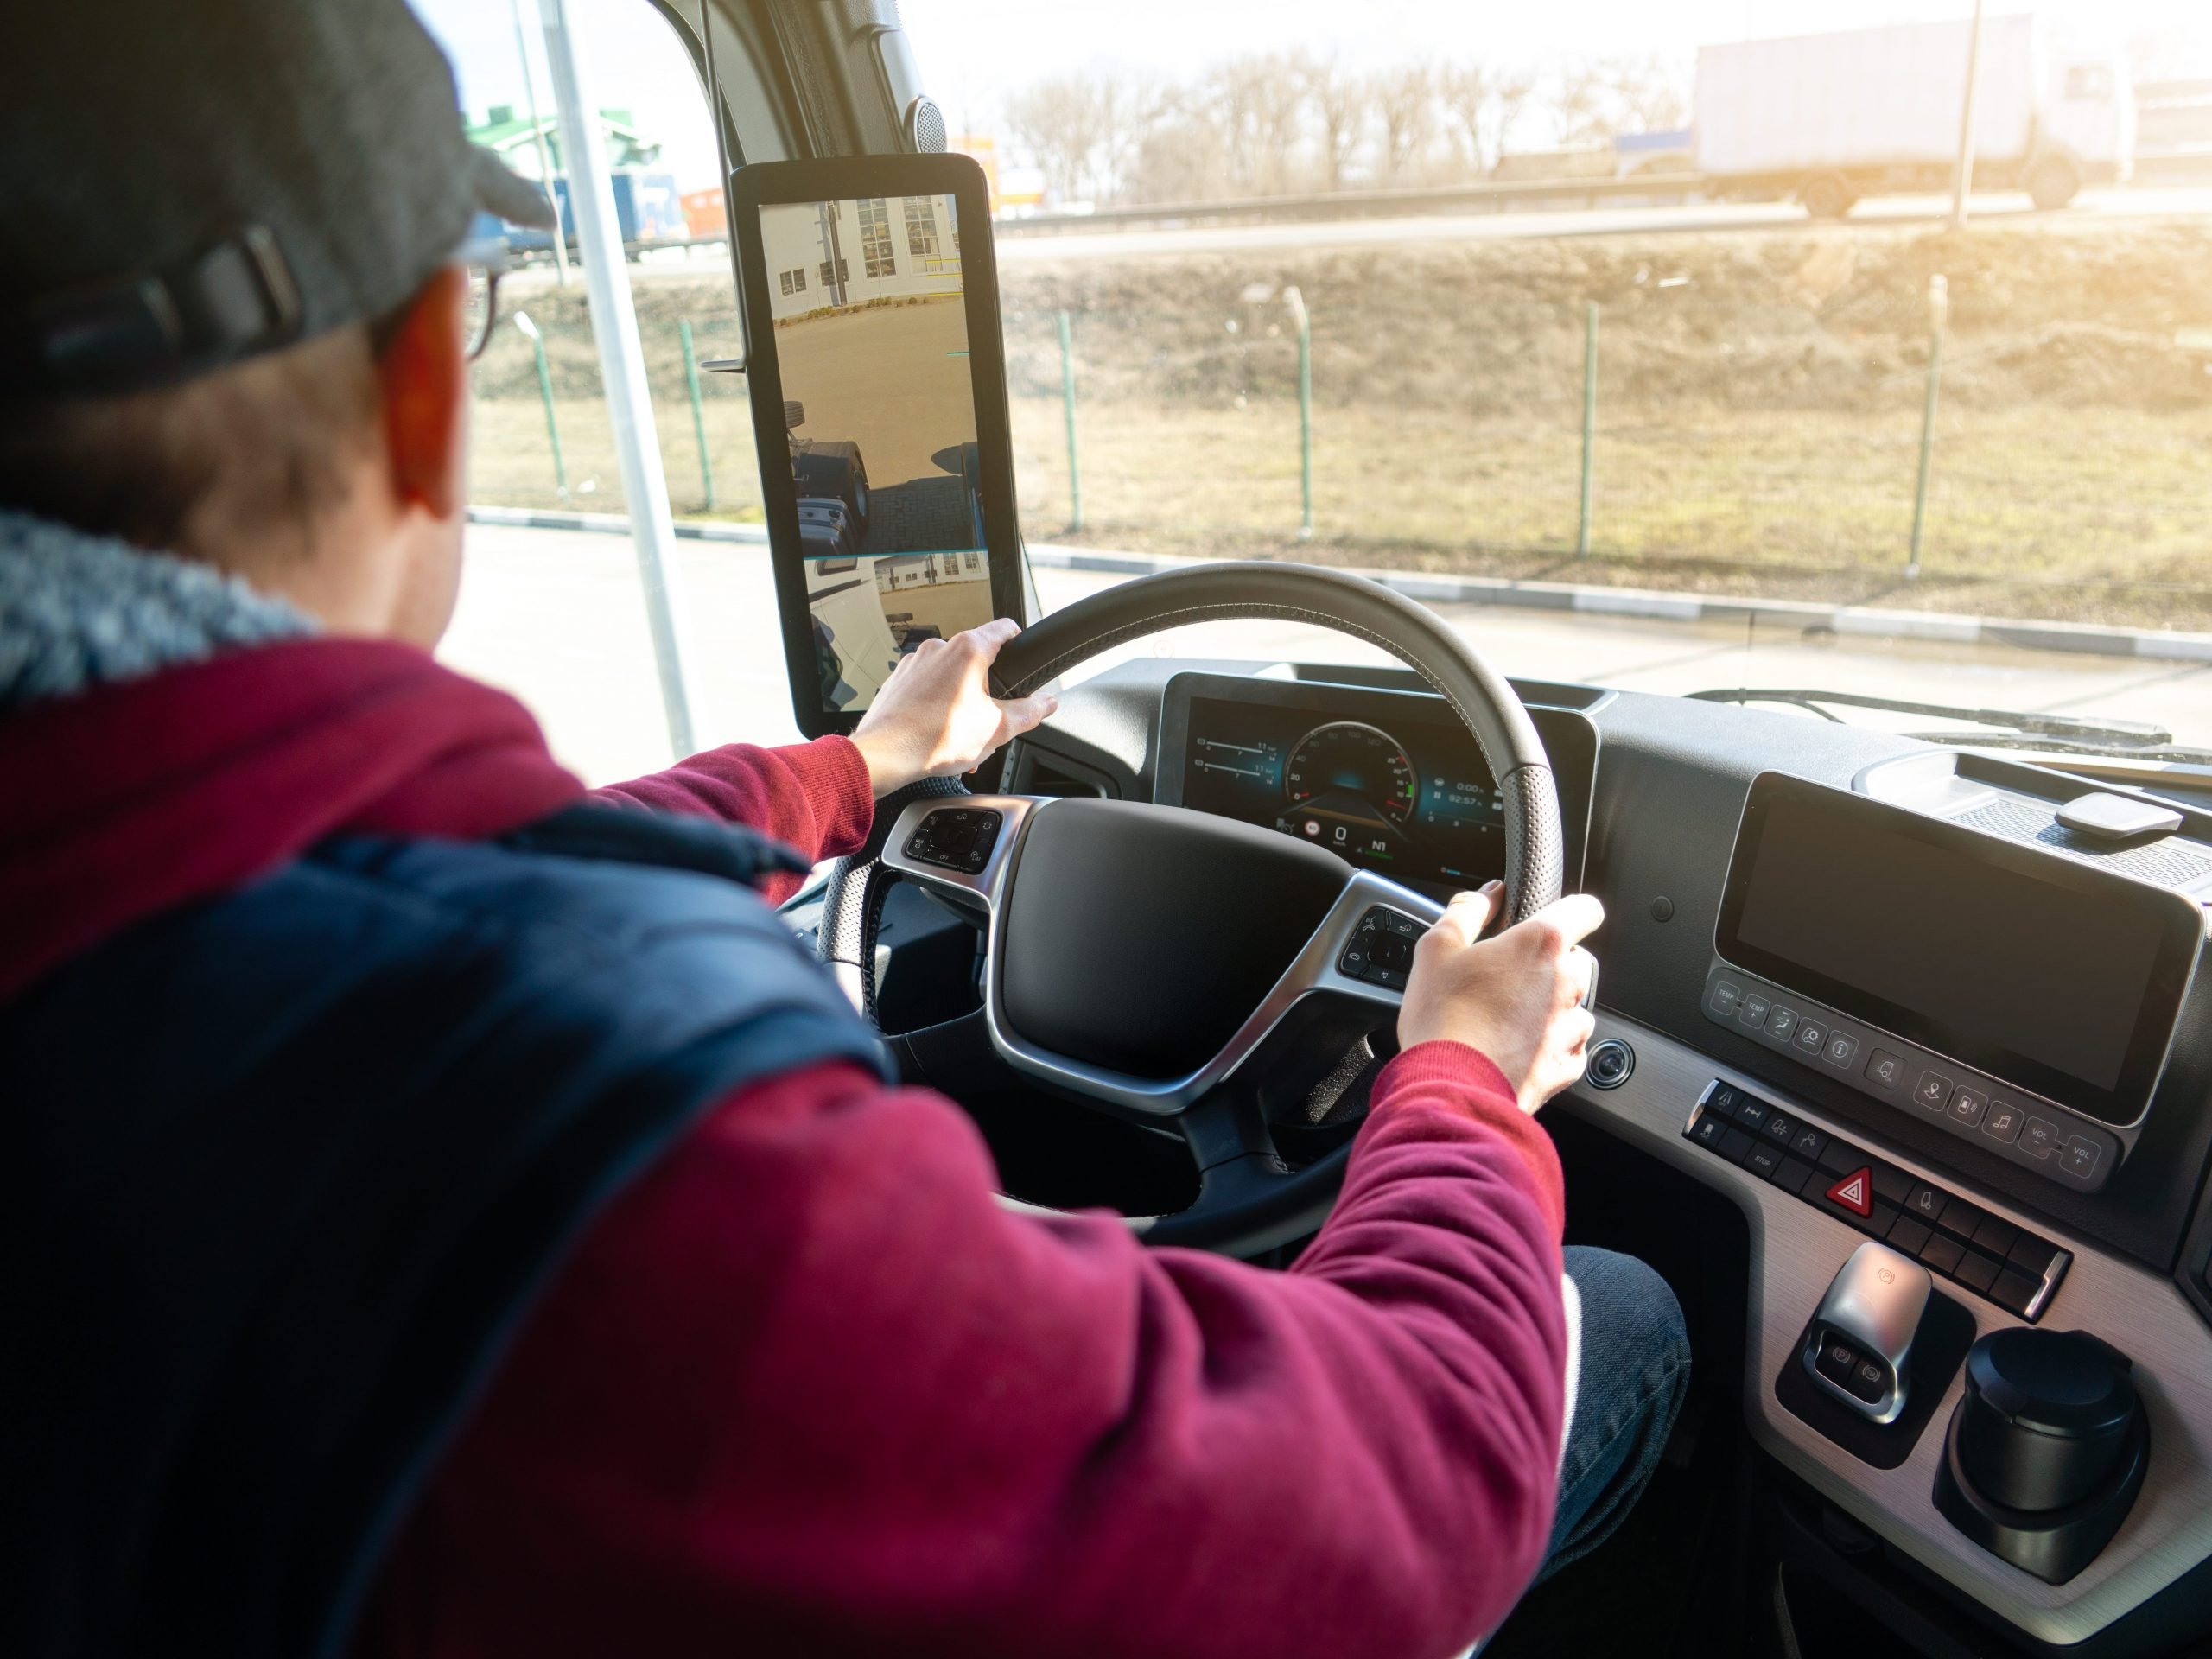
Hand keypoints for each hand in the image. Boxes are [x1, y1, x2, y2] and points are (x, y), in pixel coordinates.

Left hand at [849, 618, 1056, 797]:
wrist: (885, 754)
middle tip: (989, 719)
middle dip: (987, 690)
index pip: (1004, 629)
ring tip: (961, 735)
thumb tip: (1046, 703)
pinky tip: (938, 734)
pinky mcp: (898, 681)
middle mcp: (939, 649)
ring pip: (950, 677)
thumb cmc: (934, 738)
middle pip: (976, 660)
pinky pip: (926, 689)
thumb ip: (1028, 712)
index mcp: (968, 650)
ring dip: (961, 701)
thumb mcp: (997, 727)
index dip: (1019, 640)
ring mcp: (914, 664)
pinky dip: (936, 707)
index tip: (1022, 649)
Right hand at [1397, 883, 1603, 1113]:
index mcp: (1540, 945)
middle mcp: (1566, 982)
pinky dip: (1551, 1047)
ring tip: (1508, 1020)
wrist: (1448, 1087)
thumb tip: (1488, 894)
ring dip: (1552, 1009)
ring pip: (1575, 1006)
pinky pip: (1570, 1048)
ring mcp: (1569, 1027)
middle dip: (1550, 966)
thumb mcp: (1436, 948)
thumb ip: (1467, 911)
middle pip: (1577, 961)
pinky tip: (1517, 1049)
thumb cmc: (1441, 1017)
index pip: (1586, 909)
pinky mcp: (1566, 1066)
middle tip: (1508, 979)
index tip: (1554, 920)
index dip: (1572, 911)